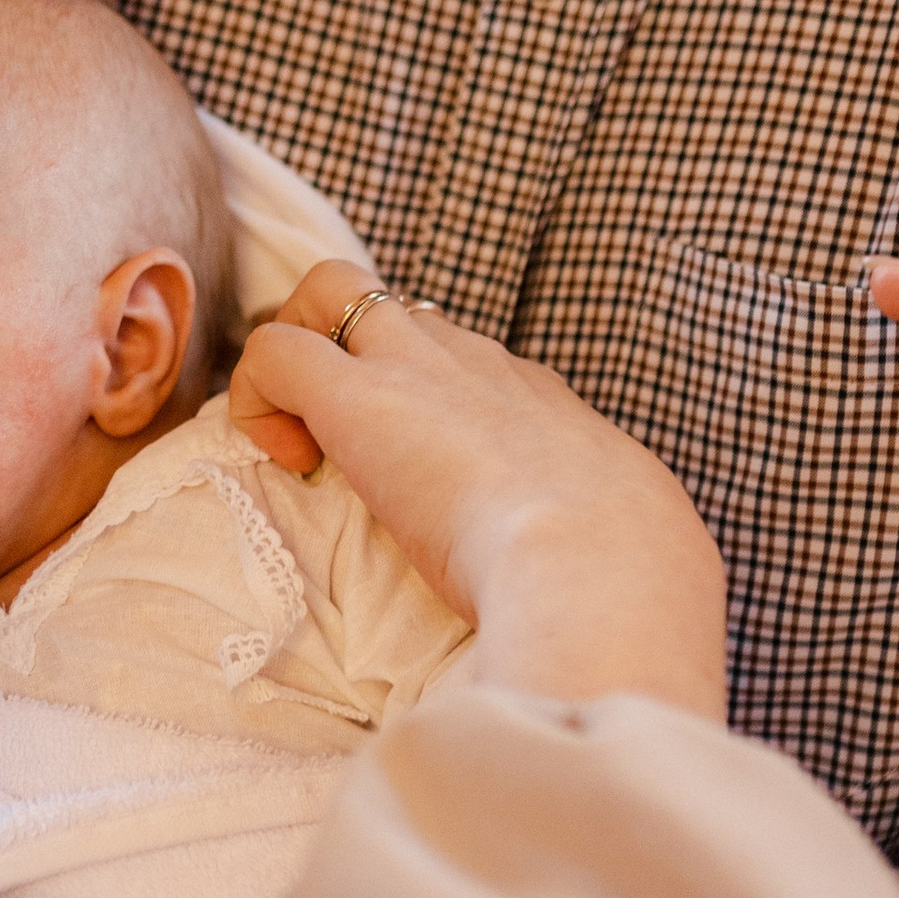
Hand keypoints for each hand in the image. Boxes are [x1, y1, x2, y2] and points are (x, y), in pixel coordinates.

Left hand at [229, 264, 728, 716]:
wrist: (601, 566)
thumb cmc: (624, 582)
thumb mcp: (629, 555)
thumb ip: (615, 560)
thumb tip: (642, 608)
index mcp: (544, 409)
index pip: (473, 372)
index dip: (429, 413)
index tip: (423, 488)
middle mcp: (480, 367)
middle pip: (402, 312)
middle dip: (357, 363)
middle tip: (344, 453)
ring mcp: (417, 369)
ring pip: (331, 289)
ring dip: (298, 358)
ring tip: (303, 448)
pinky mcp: (358, 397)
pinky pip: (275, 349)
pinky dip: (256, 396)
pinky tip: (285, 464)